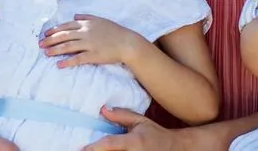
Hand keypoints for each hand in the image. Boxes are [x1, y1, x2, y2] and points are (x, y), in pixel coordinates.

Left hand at [39, 14, 148, 67]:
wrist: (127, 42)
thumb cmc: (115, 31)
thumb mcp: (100, 20)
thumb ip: (87, 16)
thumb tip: (75, 14)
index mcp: (86, 24)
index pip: (66, 26)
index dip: (54, 30)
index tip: (45, 34)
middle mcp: (85, 33)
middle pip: (64, 36)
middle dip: (50, 40)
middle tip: (40, 45)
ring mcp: (89, 44)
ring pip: (68, 46)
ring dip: (55, 50)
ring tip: (46, 53)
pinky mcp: (93, 55)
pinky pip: (78, 59)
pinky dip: (67, 61)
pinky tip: (59, 64)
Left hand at [80, 107, 199, 150]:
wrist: (176, 149)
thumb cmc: (156, 134)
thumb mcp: (141, 121)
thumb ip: (122, 115)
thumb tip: (103, 110)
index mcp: (134, 141)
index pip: (110, 144)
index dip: (94, 147)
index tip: (82, 149)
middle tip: (81, 150)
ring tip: (92, 150)